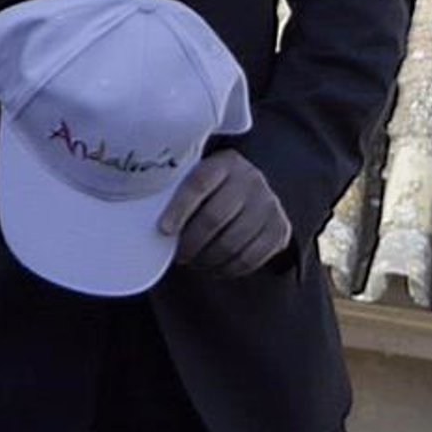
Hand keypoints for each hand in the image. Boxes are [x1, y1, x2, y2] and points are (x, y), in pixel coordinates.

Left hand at [160, 151, 291, 275]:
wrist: (258, 192)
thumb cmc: (217, 187)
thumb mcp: (204, 176)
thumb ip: (183, 190)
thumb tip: (151, 222)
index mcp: (225, 162)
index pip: (199, 184)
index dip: (179, 209)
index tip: (164, 230)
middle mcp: (250, 179)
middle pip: (214, 217)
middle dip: (191, 242)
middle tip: (179, 254)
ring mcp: (268, 204)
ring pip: (232, 242)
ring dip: (207, 259)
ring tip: (194, 261)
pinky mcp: (280, 229)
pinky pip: (250, 258)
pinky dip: (227, 269)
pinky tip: (214, 268)